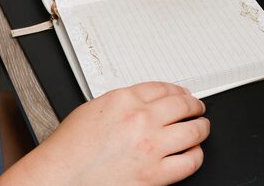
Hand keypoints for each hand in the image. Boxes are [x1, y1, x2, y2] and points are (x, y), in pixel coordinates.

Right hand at [0, 82, 208, 185]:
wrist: (61, 177)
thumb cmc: (69, 149)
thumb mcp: (93, 110)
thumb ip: (121, 103)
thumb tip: (142, 103)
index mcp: (124, 100)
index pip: (162, 88)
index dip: (177, 90)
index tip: (182, 93)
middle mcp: (141, 119)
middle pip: (182, 105)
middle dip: (194, 105)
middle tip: (197, 107)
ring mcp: (151, 147)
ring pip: (192, 131)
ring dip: (201, 127)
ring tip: (201, 127)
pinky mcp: (155, 175)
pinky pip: (189, 161)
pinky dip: (196, 155)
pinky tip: (193, 153)